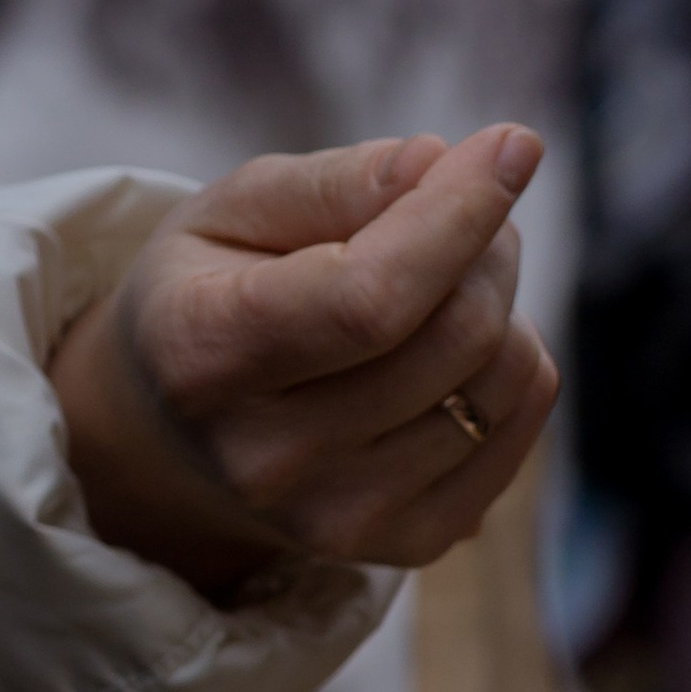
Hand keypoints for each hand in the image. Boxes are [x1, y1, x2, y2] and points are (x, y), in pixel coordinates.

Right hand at [47, 129, 557, 599]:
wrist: (173, 444)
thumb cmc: (209, 296)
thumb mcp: (229, 211)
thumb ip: (332, 183)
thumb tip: (440, 161)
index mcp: (205, 356)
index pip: (368, 296)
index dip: (456, 217)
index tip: (512, 146)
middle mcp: (270, 459)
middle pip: (455, 335)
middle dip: (485, 243)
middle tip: (464, 201)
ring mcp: (343, 518)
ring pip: (502, 381)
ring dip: (500, 301)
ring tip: (446, 275)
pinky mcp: (407, 545)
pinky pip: (517, 431)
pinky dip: (511, 368)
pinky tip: (454, 347)